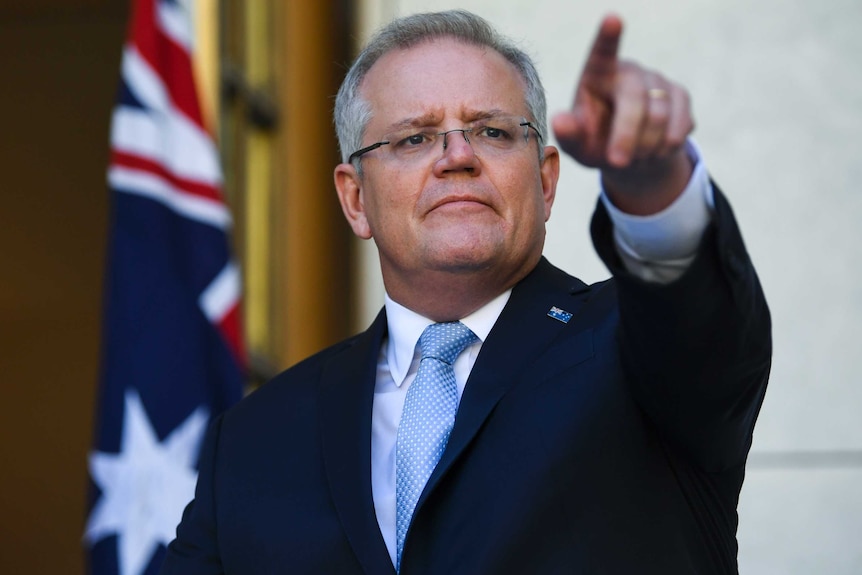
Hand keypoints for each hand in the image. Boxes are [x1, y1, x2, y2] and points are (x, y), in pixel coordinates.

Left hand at [551, 15, 694, 213]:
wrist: (628, 156)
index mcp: (597, 74)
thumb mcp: (576, 144)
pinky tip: (654, 152)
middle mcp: (629, 70)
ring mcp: (658, 80)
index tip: (612, 18)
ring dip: (645, 147)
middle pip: (634, 100)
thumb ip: (568, 134)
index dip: (607, 36)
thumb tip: (560, 121)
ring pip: (660, 116)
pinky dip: (666, 148)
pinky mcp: (681, 95)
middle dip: (627, 136)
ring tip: (633, 158)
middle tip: (616, 163)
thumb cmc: (594, 143)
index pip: (602, 51)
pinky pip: (680, 124)